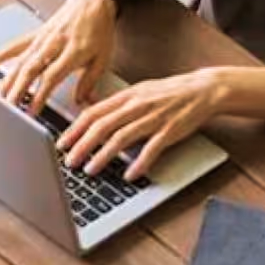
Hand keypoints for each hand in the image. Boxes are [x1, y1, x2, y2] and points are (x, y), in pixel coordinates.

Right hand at [0, 0, 119, 115]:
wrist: (92, 1)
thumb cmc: (99, 29)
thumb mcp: (103, 58)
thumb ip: (90, 81)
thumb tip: (82, 102)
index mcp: (73, 51)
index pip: (52, 76)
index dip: (40, 94)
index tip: (32, 110)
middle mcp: (54, 44)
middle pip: (31, 69)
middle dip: (18, 90)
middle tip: (10, 107)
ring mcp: (42, 38)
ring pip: (21, 60)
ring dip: (8, 79)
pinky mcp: (35, 34)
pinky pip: (15, 45)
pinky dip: (1, 55)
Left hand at [57, 70, 227, 180]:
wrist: (202, 90)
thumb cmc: (168, 93)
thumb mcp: (138, 91)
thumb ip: (116, 103)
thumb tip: (91, 112)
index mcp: (126, 96)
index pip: (93, 112)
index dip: (75, 129)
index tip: (62, 143)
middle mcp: (136, 105)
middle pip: (102, 126)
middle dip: (82, 145)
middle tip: (69, 161)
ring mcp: (153, 118)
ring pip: (121, 137)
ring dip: (102, 155)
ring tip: (90, 170)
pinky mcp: (170, 130)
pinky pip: (151, 148)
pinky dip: (139, 163)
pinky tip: (129, 175)